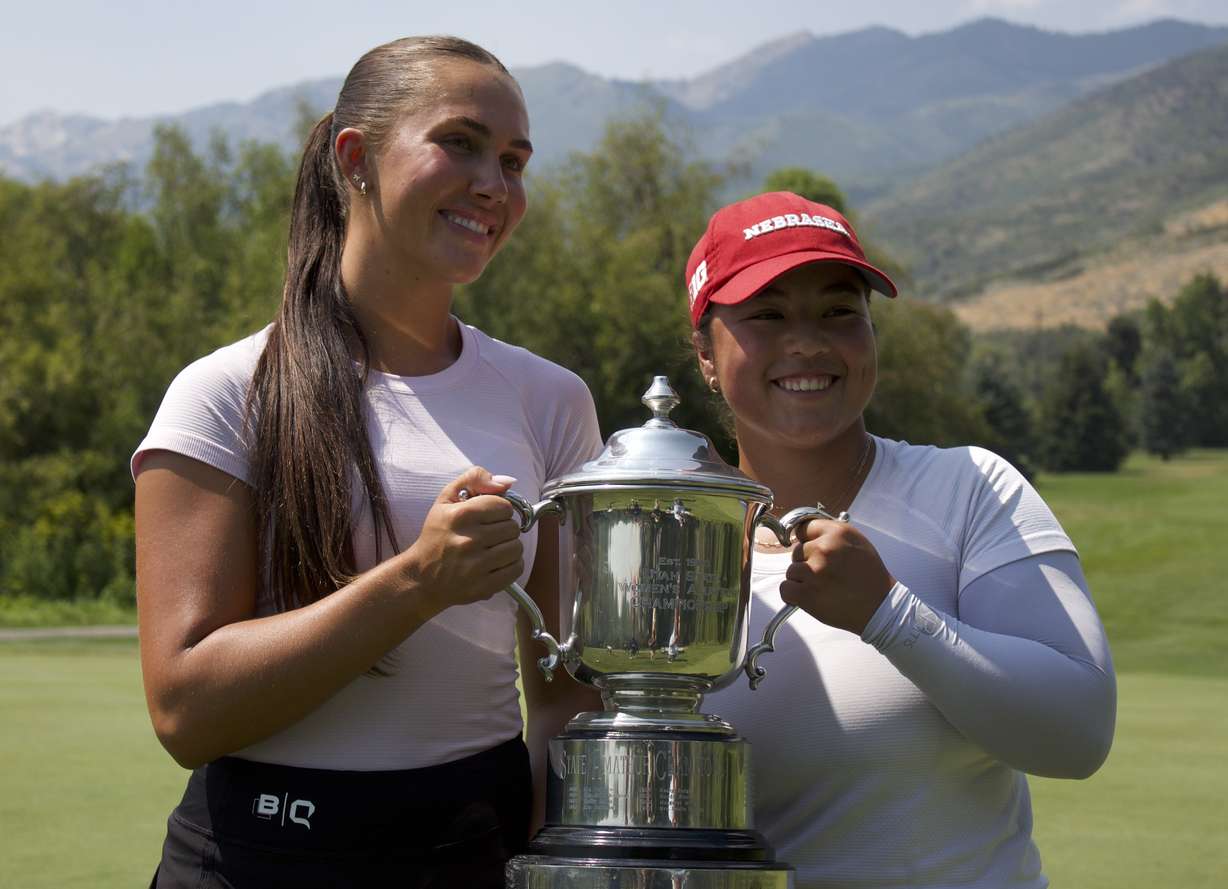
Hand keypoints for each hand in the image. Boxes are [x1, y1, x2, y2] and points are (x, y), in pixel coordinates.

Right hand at [400, 467, 524, 612]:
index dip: (499, 510)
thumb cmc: (436, 535)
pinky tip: (497, 563)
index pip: (504, 506)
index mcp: (460, 516)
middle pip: (513, 527)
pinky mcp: (482, 586)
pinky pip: (516, 569)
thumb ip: (474, 479)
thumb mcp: (446, 499)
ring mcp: (475, 566)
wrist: (422, 577)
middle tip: (489, 535)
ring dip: (509, 547)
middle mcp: (468, 540)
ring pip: (517, 548)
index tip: (489, 517)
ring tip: (493, 549)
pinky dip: (511, 565)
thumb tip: (508, 482)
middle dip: (504, 529)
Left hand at [779, 519, 895, 635]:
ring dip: (802, 580)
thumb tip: (805, 533)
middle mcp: (824, 549)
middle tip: (825, 574)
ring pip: (791, 571)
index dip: (807, 541)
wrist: (880, 607)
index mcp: (837, 533)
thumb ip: (831, 535)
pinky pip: (786, 589)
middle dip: (807, 563)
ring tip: (823, 587)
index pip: (804, 529)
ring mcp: (814, 571)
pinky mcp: (807, 594)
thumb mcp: (857, 542)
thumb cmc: (870, 576)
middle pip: (796, 551)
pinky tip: (810, 597)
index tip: (811, 551)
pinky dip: (794, 595)